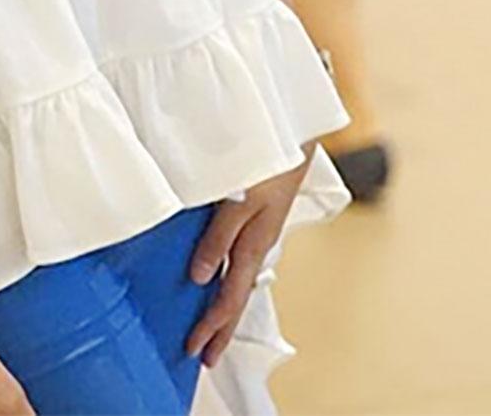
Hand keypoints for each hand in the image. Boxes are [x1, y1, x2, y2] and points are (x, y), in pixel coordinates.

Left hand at [186, 144, 316, 368]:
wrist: (293, 134)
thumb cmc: (266, 162)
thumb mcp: (239, 200)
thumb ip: (219, 236)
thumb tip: (200, 276)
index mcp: (252, 245)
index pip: (229, 297)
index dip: (213, 325)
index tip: (197, 350)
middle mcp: (257, 244)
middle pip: (236, 296)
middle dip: (220, 329)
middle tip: (204, 357)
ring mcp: (259, 232)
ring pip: (239, 280)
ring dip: (224, 306)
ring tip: (211, 329)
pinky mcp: (258, 217)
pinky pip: (240, 259)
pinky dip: (228, 278)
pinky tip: (218, 277)